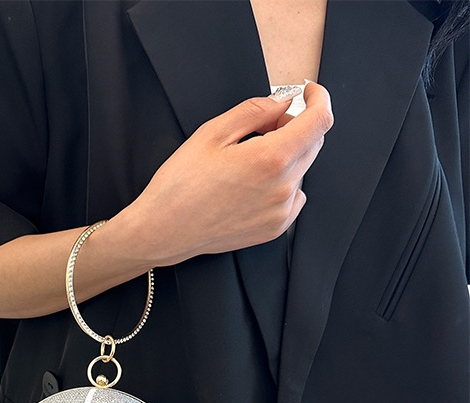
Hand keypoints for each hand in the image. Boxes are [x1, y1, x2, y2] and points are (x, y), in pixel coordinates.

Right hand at [119, 81, 333, 262]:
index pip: (319, 121)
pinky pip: (293, 197)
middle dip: (295, 126)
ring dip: (286, 156)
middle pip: (312, 144)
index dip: (319, 99)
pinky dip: (282, 184)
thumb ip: (255, 110)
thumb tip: (282, 102)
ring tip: (249, 160)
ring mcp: (280, 212)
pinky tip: (253, 185)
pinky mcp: (274, 228)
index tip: (309, 92)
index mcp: (270, 159)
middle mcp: (282, 188)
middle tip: (265, 124)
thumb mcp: (212, 133)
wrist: (163, 230)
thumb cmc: (180, 185)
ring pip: (301, 170)